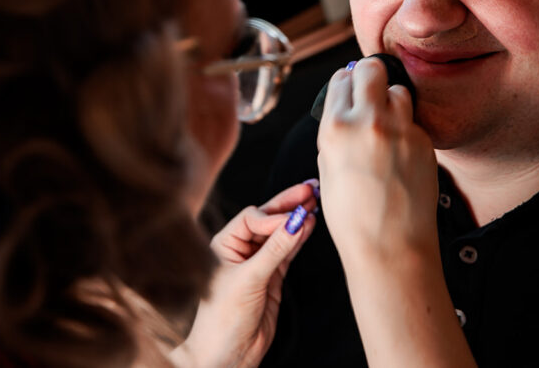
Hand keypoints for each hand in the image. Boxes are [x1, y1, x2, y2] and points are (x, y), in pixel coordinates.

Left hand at [173, 181, 317, 367]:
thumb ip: (274, 251)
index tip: (293, 219)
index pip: (252, 218)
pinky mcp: (272, 277)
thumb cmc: (222, 320)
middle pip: (267, 219)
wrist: (227, 356)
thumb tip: (295, 222)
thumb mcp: (248, 280)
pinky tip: (311, 224)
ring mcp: (258, 263)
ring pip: (281, 233)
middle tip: (310, 188)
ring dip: (298, 219)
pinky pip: (288, 251)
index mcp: (224, 244)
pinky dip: (300, 239)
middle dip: (288, 204)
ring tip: (316, 201)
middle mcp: (240, 250)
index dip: (273, 216)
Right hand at [316, 57, 438, 264]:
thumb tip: (344, 111)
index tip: (349, 90)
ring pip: (399, 90)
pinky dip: (407, 129)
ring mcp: (401, 130)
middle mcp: (369, 121)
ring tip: (387, 124)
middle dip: (370, 75)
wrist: (391, 247)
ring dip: (392, 100)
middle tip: (370, 90)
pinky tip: (400, 153)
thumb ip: (335, 134)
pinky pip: (413, 122)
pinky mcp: (424, 142)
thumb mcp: (327, 170)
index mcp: (336, 128)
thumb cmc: (353, 217)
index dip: (346, 83)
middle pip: (372, 68)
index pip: (342, 79)